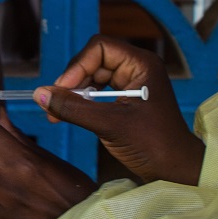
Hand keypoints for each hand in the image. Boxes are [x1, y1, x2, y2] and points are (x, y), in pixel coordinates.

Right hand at [38, 35, 205, 185]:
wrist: (177, 171)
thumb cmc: (153, 145)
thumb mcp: (109, 125)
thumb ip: (74, 108)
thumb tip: (40, 94)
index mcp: (141, 64)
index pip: (100, 48)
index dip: (77, 66)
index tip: (62, 90)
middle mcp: (137, 68)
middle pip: (94, 60)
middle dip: (72, 81)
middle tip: (54, 105)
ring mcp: (132, 83)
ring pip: (93, 77)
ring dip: (74, 93)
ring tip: (57, 114)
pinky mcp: (126, 99)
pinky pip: (98, 92)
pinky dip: (82, 103)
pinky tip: (70, 115)